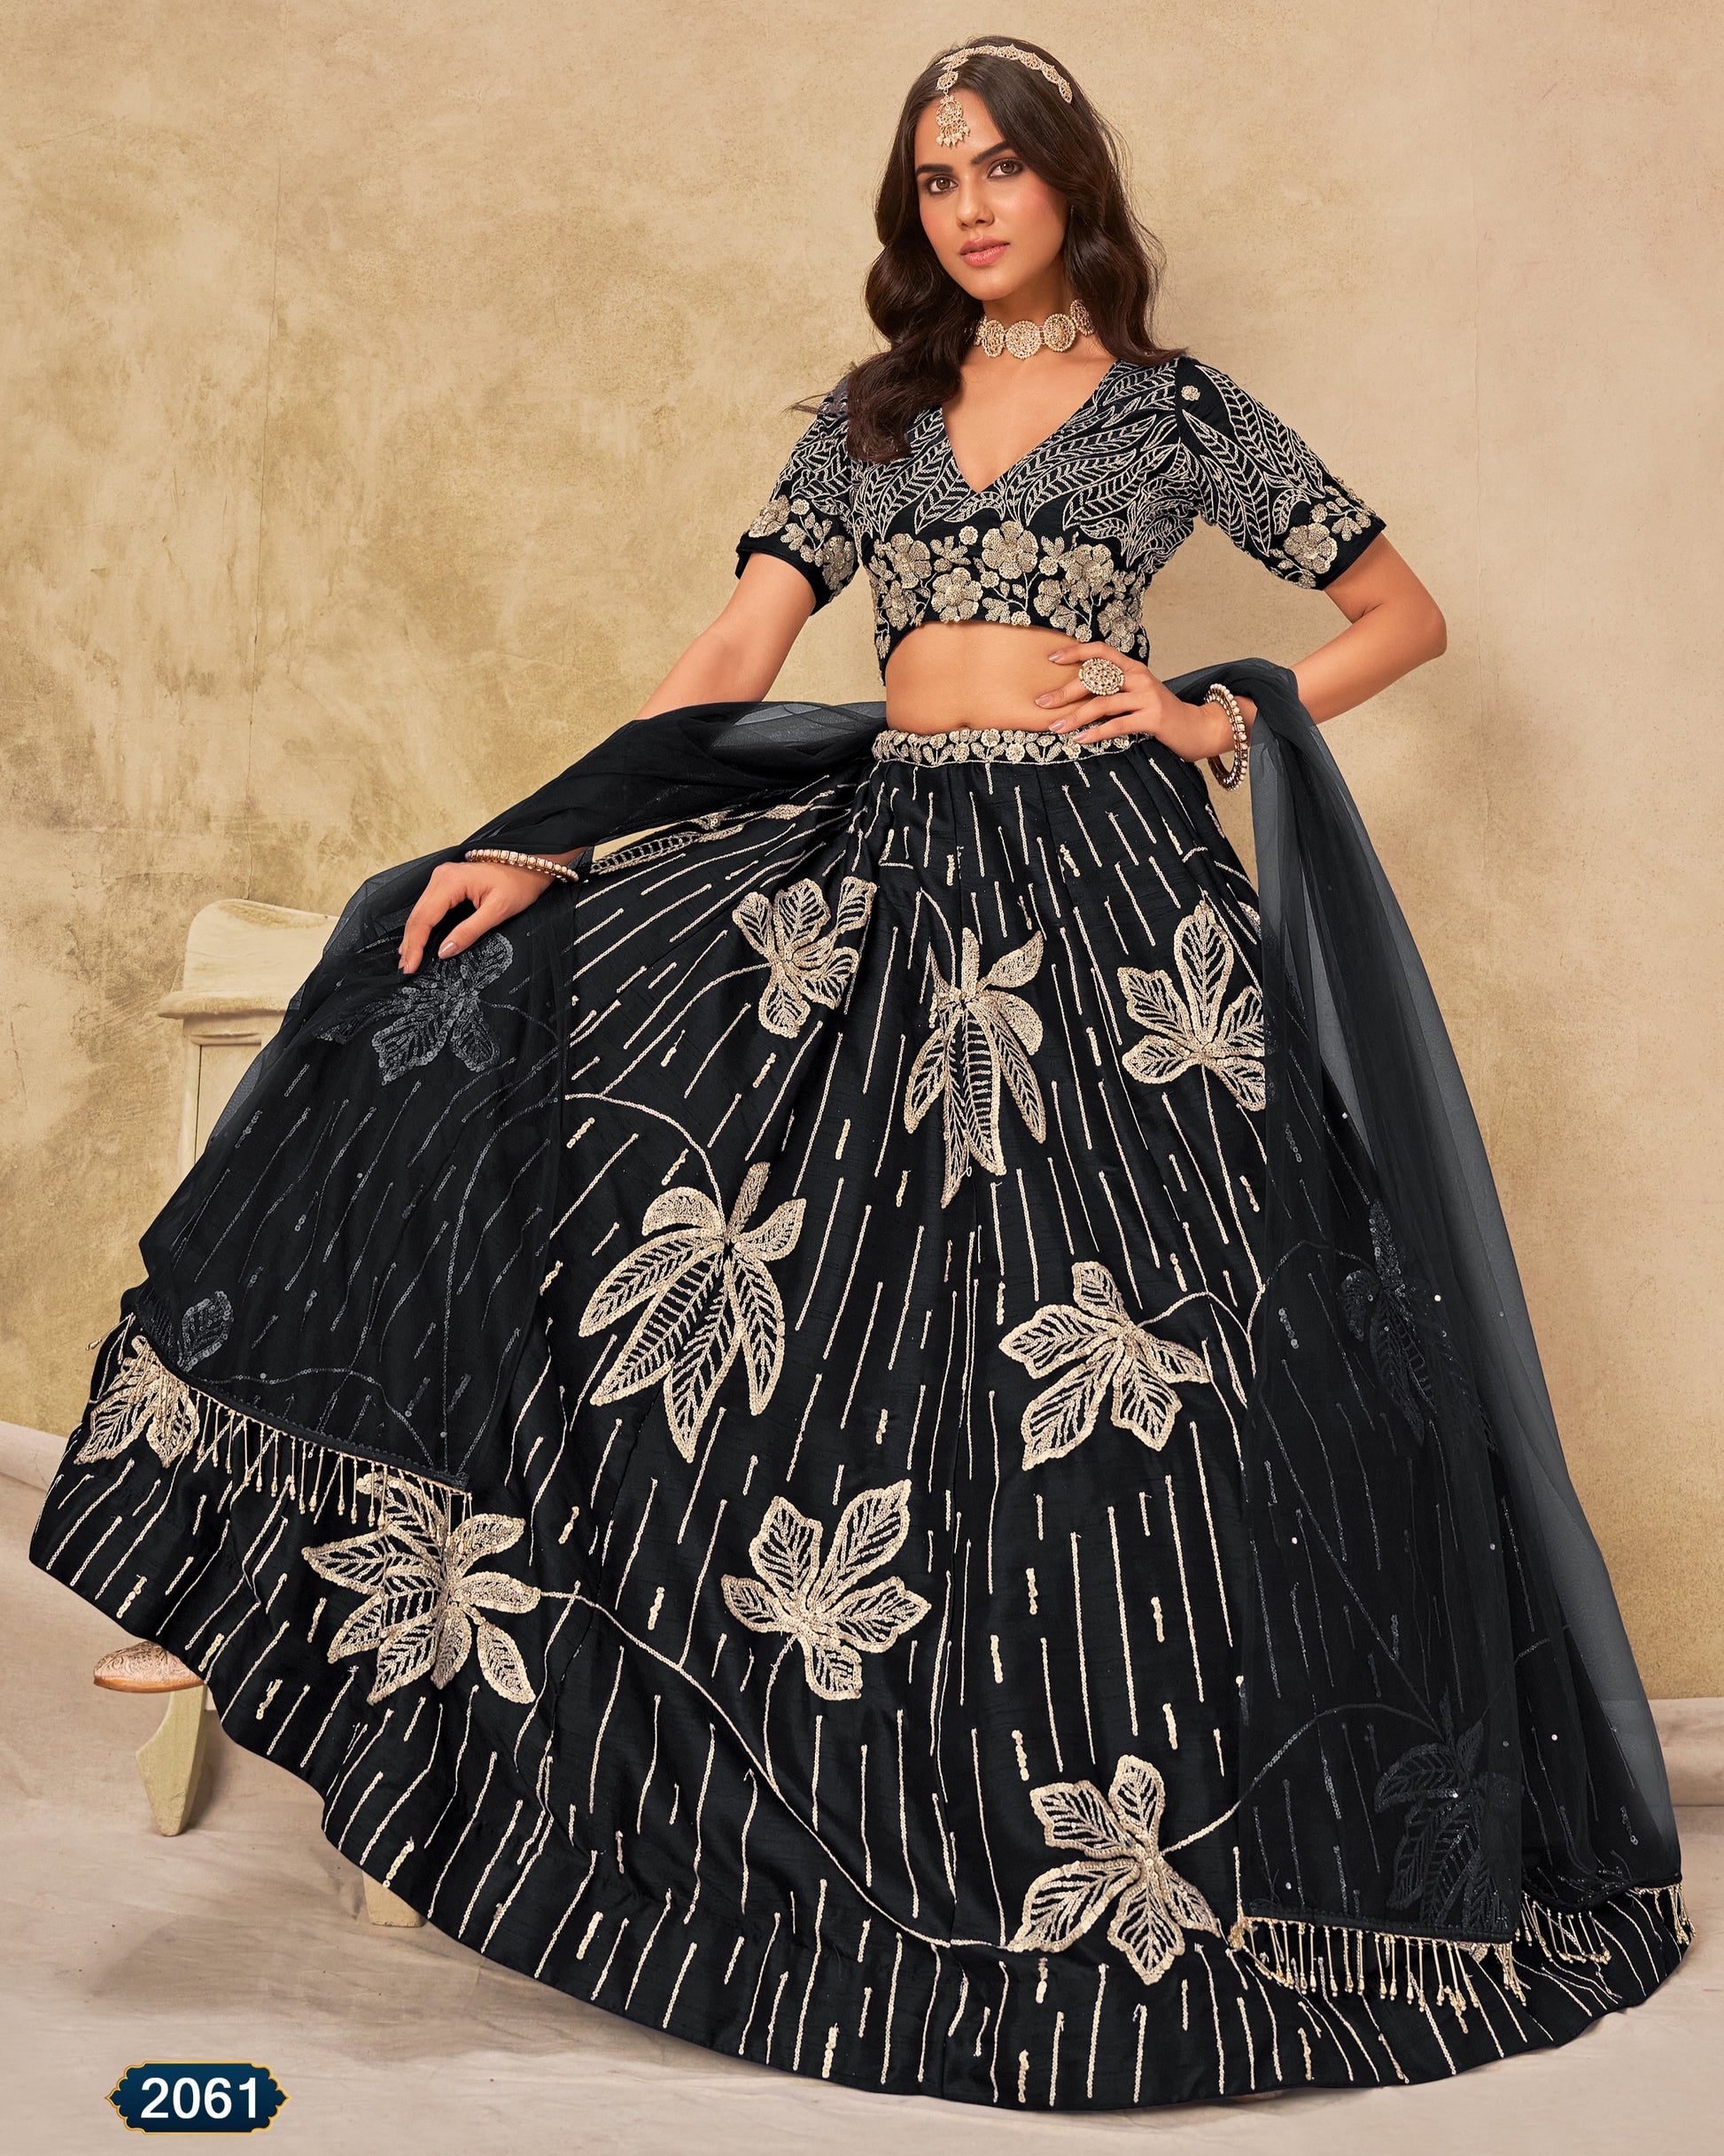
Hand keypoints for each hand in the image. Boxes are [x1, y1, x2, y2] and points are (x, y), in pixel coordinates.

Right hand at [396, 859, 554, 974]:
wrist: (529, 866)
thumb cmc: (518, 885)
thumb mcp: (497, 912)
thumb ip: (469, 932)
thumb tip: (444, 951)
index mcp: (451, 881)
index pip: (425, 917)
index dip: (416, 944)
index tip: (412, 966)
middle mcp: (441, 875)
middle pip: (418, 914)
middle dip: (410, 943)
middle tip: (406, 968)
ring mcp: (442, 876)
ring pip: (420, 911)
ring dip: (413, 935)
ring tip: (408, 958)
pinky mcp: (446, 881)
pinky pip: (428, 906)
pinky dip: (421, 925)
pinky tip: (416, 940)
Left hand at [1033, 643, 1257, 761]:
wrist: (1197, 728)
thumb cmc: (1160, 715)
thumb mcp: (1137, 695)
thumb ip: (1114, 690)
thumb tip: (1076, 695)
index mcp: (1133, 668)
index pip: (1101, 651)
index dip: (1076, 652)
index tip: (1051, 658)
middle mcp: (1139, 677)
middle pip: (1095, 679)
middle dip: (1064, 692)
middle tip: (1042, 704)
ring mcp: (1147, 696)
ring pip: (1102, 703)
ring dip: (1075, 716)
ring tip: (1055, 727)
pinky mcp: (1153, 717)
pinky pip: (1117, 724)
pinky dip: (1096, 732)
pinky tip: (1080, 739)